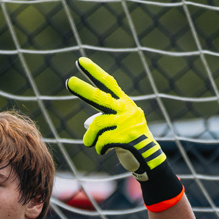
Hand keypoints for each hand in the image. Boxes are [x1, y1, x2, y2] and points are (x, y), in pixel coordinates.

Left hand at [66, 57, 166, 177]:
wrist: (148, 158)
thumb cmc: (128, 140)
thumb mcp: (117, 125)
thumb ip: (103, 119)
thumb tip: (88, 124)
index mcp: (123, 102)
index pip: (107, 83)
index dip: (94, 72)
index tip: (80, 61)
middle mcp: (126, 109)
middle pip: (100, 98)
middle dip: (83, 90)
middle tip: (69, 81)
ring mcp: (127, 122)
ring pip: (97, 125)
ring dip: (90, 138)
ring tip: (89, 143)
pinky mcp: (128, 137)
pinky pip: (103, 141)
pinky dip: (99, 148)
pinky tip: (102, 150)